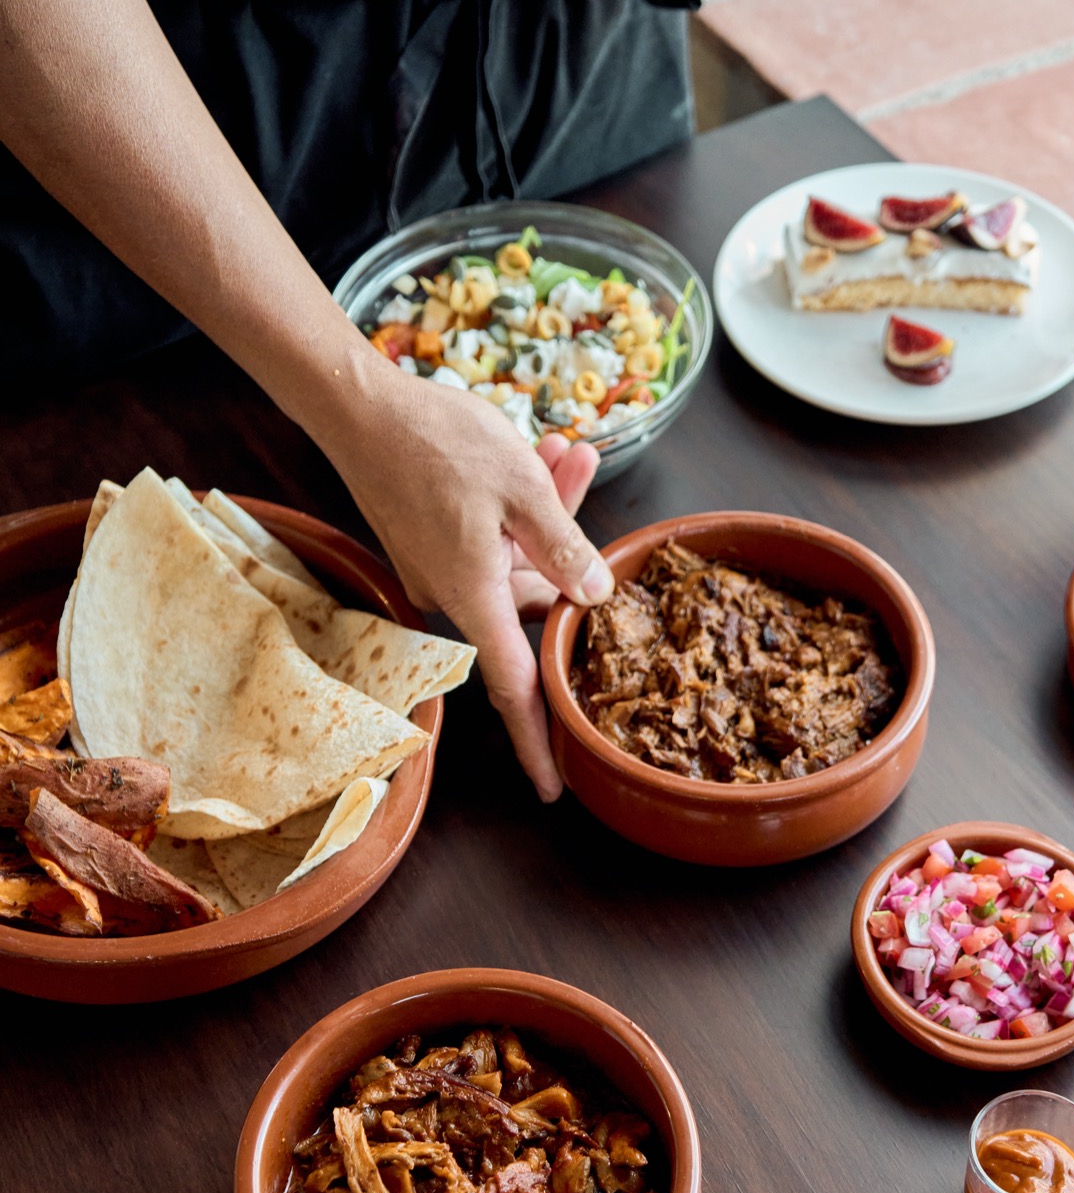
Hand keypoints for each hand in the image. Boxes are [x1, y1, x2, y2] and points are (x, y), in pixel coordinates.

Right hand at [319, 364, 612, 800]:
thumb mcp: (522, 487)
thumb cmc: (438, 442)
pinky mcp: (432, 545)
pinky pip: (492, 541)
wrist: (359, 406)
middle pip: (531, 599)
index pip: (514, 687)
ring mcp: (439, 571)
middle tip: (579, 466)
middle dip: (567, 544)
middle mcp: (453, 595)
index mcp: (474, 595)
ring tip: (563, 451)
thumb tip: (594, 598)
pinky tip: (539, 457)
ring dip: (547, 513)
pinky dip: (518, 509)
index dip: (536, 741)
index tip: (555, 786)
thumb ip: (564, 547)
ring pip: (516, 560)